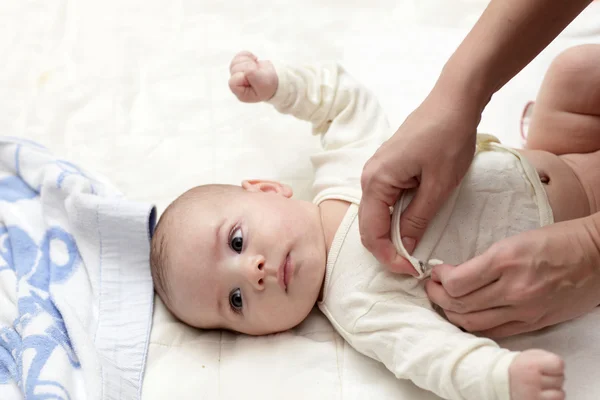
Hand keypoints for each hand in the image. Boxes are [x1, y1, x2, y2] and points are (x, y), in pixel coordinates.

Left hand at [229, 51, 277, 102]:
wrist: (275, 80)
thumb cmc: (268, 85)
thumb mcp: (262, 83)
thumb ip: (250, 73)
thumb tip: (244, 65)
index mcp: (241, 93)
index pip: (233, 82)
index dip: (244, 76)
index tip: (255, 78)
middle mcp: (236, 85)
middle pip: (234, 69)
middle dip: (248, 67)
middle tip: (258, 72)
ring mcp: (237, 75)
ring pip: (236, 61)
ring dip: (248, 61)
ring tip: (256, 67)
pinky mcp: (240, 66)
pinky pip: (239, 56)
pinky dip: (248, 55)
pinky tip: (255, 61)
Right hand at [359, 87, 479, 274]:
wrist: (454, 100)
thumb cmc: (448, 138)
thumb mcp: (438, 186)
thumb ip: (417, 219)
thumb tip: (405, 249)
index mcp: (376, 182)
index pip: (371, 231)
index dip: (388, 256)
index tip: (411, 270)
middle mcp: (368, 177)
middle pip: (369, 225)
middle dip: (387, 249)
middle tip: (412, 265)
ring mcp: (377, 170)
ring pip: (376, 213)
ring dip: (391, 234)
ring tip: (414, 249)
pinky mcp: (388, 167)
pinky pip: (384, 200)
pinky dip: (394, 218)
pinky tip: (412, 224)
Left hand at [425, 217, 599, 337]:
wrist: (597, 255)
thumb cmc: (557, 241)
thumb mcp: (515, 240)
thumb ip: (486, 261)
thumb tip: (456, 275)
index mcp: (505, 260)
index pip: (457, 283)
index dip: (440, 279)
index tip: (436, 272)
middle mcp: (513, 289)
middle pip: (460, 306)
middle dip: (438, 297)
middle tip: (433, 288)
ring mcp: (525, 310)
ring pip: (473, 323)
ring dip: (452, 314)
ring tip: (445, 302)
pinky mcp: (535, 323)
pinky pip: (495, 332)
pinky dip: (475, 326)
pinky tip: (467, 315)